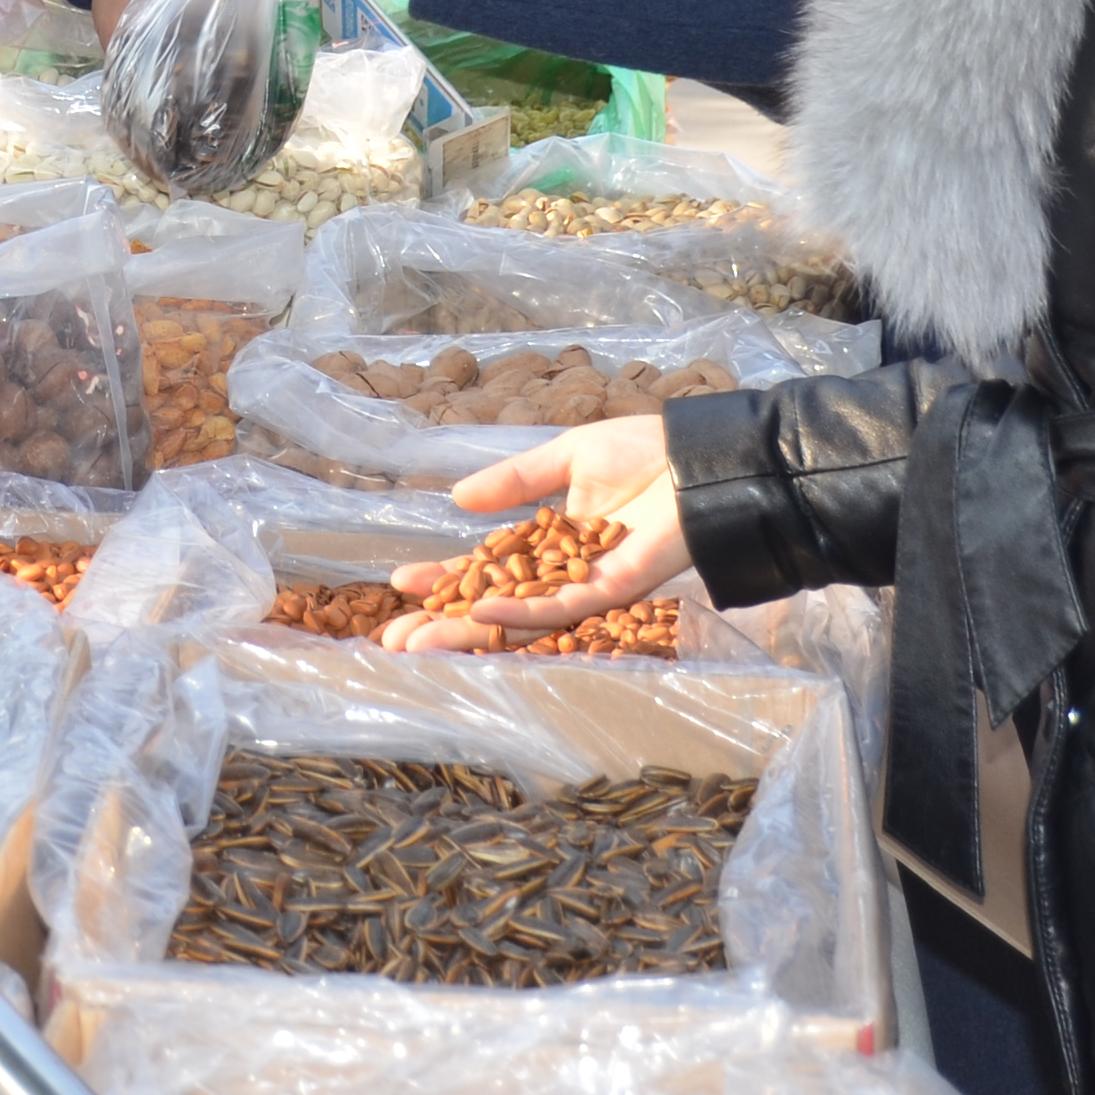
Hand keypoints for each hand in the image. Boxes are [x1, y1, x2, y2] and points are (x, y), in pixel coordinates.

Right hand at [381, 416, 685, 648]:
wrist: (702, 458)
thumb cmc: (647, 452)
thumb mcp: (566, 456)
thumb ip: (515, 481)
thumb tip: (458, 498)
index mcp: (552, 543)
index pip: (487, 568)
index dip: (444, 579)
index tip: (399, 585)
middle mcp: (564, 572)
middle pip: (493, 605)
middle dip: (442, 623)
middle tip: (391, 641)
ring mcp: (587, 585)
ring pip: (518, 619)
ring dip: (467, 630)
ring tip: (418, 642)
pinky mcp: (615, 589)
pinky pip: (561, 609)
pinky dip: (521, 615)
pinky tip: (482, 616)